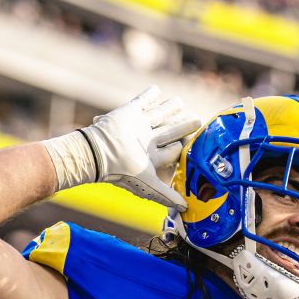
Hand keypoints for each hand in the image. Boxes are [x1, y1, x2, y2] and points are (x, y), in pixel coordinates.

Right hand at [82, 86, 199, 208]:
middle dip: (183, 126)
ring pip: (158, 115)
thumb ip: (167, 195)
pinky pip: (141, 101)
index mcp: (151, 157)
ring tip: (180, 102)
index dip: (182, 148)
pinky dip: (149, 95)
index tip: (196, 143)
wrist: (100, 153)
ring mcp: (138, 126)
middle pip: (169, 132)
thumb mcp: (149, 185)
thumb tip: (186, 209)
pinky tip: (156, 90)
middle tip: (197, 120)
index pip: (171, 151)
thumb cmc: (124, 171)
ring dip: (170, 109)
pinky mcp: (130, 112)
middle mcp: (146, 141)